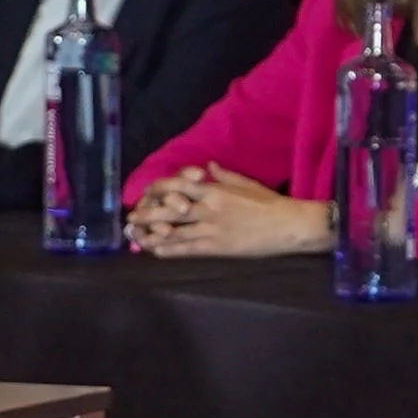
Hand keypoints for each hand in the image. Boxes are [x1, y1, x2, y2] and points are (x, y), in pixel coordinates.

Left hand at [125, 164, 331, 257]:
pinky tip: (155, 250)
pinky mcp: (216, 247)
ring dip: (150, 234)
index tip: (146, 193)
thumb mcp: (245, 183)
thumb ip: (224, 175)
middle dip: (146, 214)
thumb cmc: (270, 203)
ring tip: (136, 237)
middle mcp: (207, 207)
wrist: (288, 225)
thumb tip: (208, 166)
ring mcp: (210, 229)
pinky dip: (168, 249)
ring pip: (171, 231)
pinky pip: (185, 249)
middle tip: (130, 219)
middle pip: (167, 209)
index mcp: (214, 189)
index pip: (176, 185)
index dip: (157, 189)